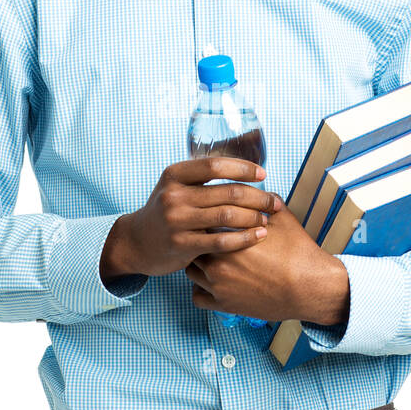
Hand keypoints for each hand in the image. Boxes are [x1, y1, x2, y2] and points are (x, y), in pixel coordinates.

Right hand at [102, 157, 283, 280]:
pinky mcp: (181, 245)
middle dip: (258, 197)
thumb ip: (201, 178)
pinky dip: (245, 238)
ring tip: (268, 219)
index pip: (216, 165)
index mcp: (174, 175)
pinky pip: (222, 241)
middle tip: (275, 202)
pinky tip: (259, 236)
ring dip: (254, 217)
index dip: (243, 168)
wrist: (135, 243)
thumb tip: (245, 168)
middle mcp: (174, 195)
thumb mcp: (174, 187)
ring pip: (227, 215)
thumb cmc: (165, 212)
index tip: (263, 174)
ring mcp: (176, 221)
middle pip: (228, 192)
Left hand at [184, 201, 349, 325]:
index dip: (208, 218)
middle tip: (211, 238)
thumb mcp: (282, 218)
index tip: (214, 219)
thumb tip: (254, 191)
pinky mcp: (224, 305)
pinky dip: (201, 288)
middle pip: (193, 244)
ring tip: (213, 258)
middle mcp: (218, 261)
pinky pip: (196, 296)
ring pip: (191, 270)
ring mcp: (218, 285)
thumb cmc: (298, 253)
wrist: (310, 287)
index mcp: (229, 237)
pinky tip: (214, 281)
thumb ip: (262, 202)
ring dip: (199, 263)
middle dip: (201, 239)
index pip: (203, 220)